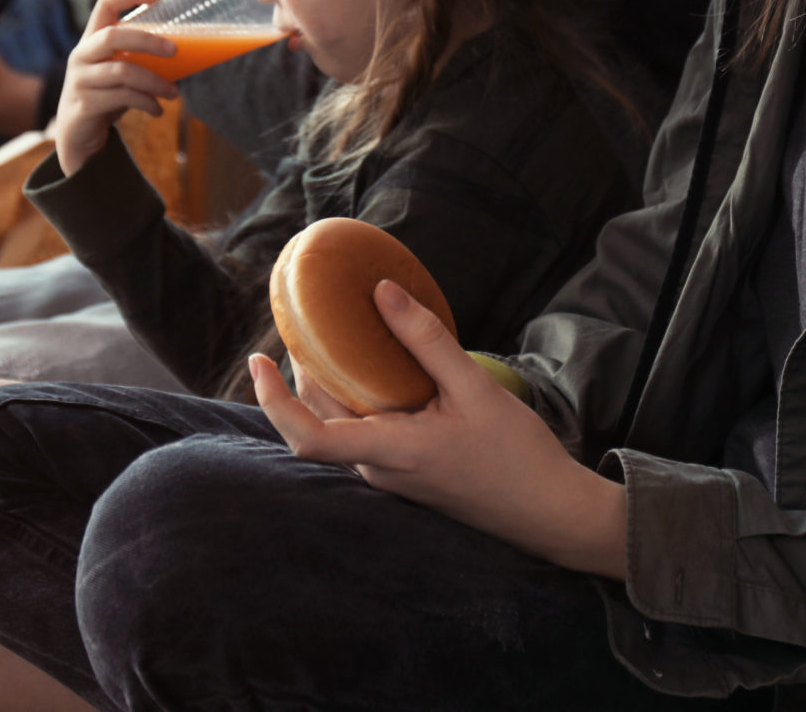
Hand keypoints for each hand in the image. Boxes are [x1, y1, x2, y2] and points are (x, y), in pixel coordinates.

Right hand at [51, 0, 175, 178]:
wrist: (76, 134)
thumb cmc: (106, 95)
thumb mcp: (118, 70)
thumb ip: (138, 58)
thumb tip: (186, 50)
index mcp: (92, 40)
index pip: (105, 4)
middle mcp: (81, 55)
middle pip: (112, 36)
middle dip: (147, 41)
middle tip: (174, 51)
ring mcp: (80, 80)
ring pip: (122, 72)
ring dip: (154, 82)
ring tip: (174, 94)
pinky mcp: (84, 105)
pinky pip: (121, 98)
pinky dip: (146, 102)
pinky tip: (157, 110)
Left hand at [251, 283, 628, 579]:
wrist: (547, 513)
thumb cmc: (515, 455)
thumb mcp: (474, 388)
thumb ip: (425, 340)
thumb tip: (382, 292)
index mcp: (390, 453)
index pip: (308, 437)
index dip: (274, 401)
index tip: (258, 361)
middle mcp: (379, 469)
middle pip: (318, 420)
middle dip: (299, 373)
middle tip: (301, 319)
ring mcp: (391, 475)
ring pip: (341, 424)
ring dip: (328, 382)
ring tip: (332, 332)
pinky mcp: (405, 473)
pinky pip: (365, 431)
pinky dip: (356, 395)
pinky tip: (376, 365)